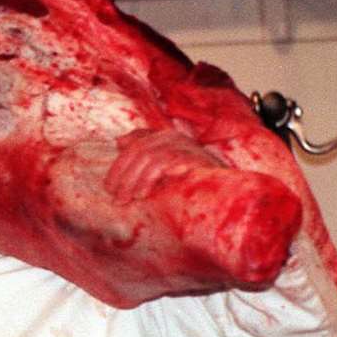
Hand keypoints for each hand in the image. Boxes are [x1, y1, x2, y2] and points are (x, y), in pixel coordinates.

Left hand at [106, 128, 222, 196]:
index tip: (108, 186)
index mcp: (167, 137)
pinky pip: (163, 163)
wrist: (227, 194)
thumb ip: (143, 153)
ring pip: (147, 156)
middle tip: (115, 196)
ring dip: (132, 180)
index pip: (136, 142)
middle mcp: (176, 138)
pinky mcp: (193, 158)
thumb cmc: (192, 184)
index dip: (119, 165)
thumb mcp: (163, 170)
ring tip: (126, 199)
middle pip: (139, 149)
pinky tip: (142, 195)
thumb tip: (119, 141)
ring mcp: (185, 146)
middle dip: (122, 174)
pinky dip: (148, 179)